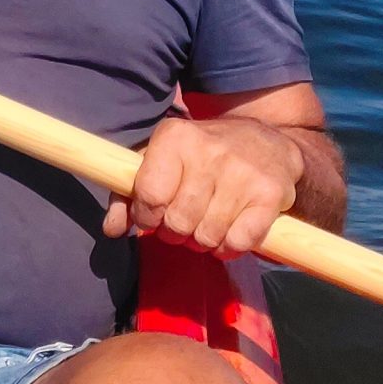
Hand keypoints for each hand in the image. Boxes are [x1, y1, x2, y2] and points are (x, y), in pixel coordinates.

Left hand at [103, 115, 305, 257]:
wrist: (266, 142)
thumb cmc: (201, 156)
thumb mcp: (160, 161)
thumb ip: (126, 194)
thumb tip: (112, 230)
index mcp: (175, 137)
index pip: (150, 195)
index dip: (147, 216)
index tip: (153, 216)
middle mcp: (209, 151)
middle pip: (178, 221)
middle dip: (176, 231)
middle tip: (183, 222)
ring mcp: (242, 173)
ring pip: (208, 235)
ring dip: (203, 240)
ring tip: (206, 223)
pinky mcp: (270, 195)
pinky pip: (239, 242)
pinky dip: (230, 247)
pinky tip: (229, 232)